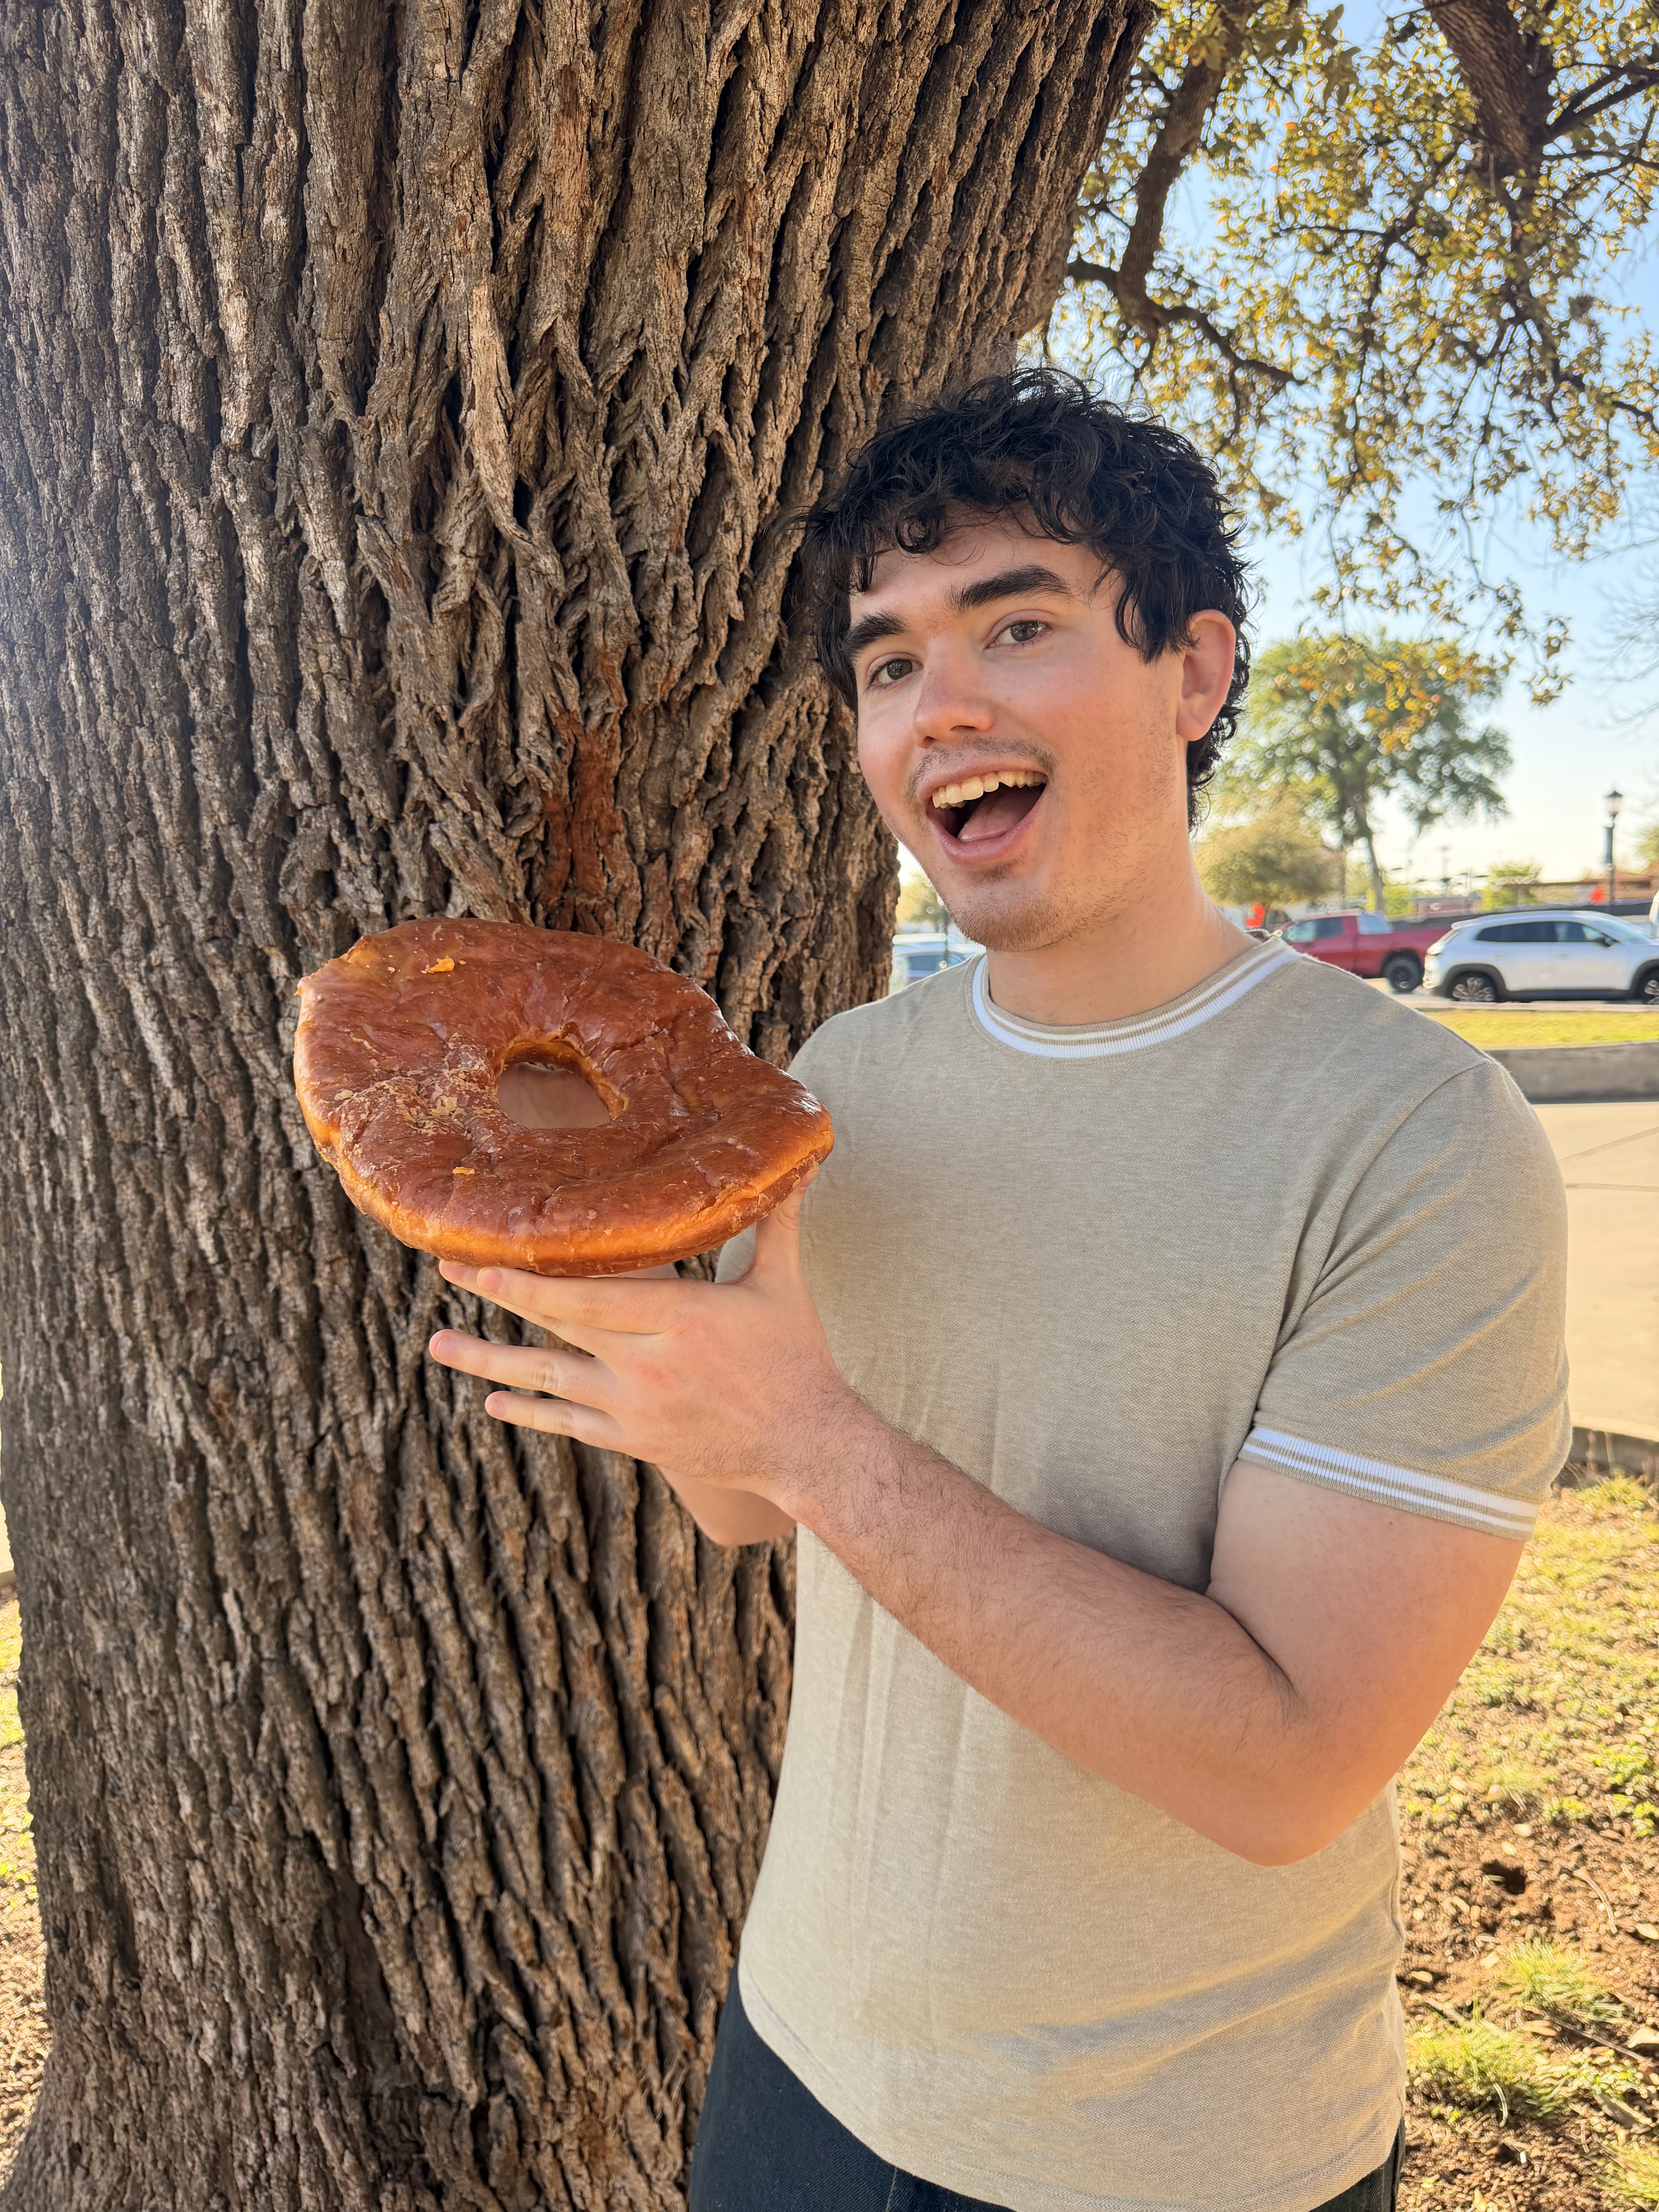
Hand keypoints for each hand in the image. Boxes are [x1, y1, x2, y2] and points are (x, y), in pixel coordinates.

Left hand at [425, 1181, 856, 1503]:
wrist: (806, 1447)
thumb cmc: (796, 1358)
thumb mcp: (782, 1286)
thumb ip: (775, 1223)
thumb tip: (796, 1164)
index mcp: (683, 1317)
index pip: (592, 1296)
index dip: (533, 1281)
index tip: (485, 1260)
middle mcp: (649, 1363)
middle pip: (558, 1325)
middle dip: (497, 1297)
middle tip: (447, 1271)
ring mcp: (636, 1407)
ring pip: (547, 1380)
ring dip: (488, 1361)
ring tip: (438, 1344)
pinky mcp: (635, 1441)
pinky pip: (569, 1424)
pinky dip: (529, 1411)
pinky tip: (494, 1401)